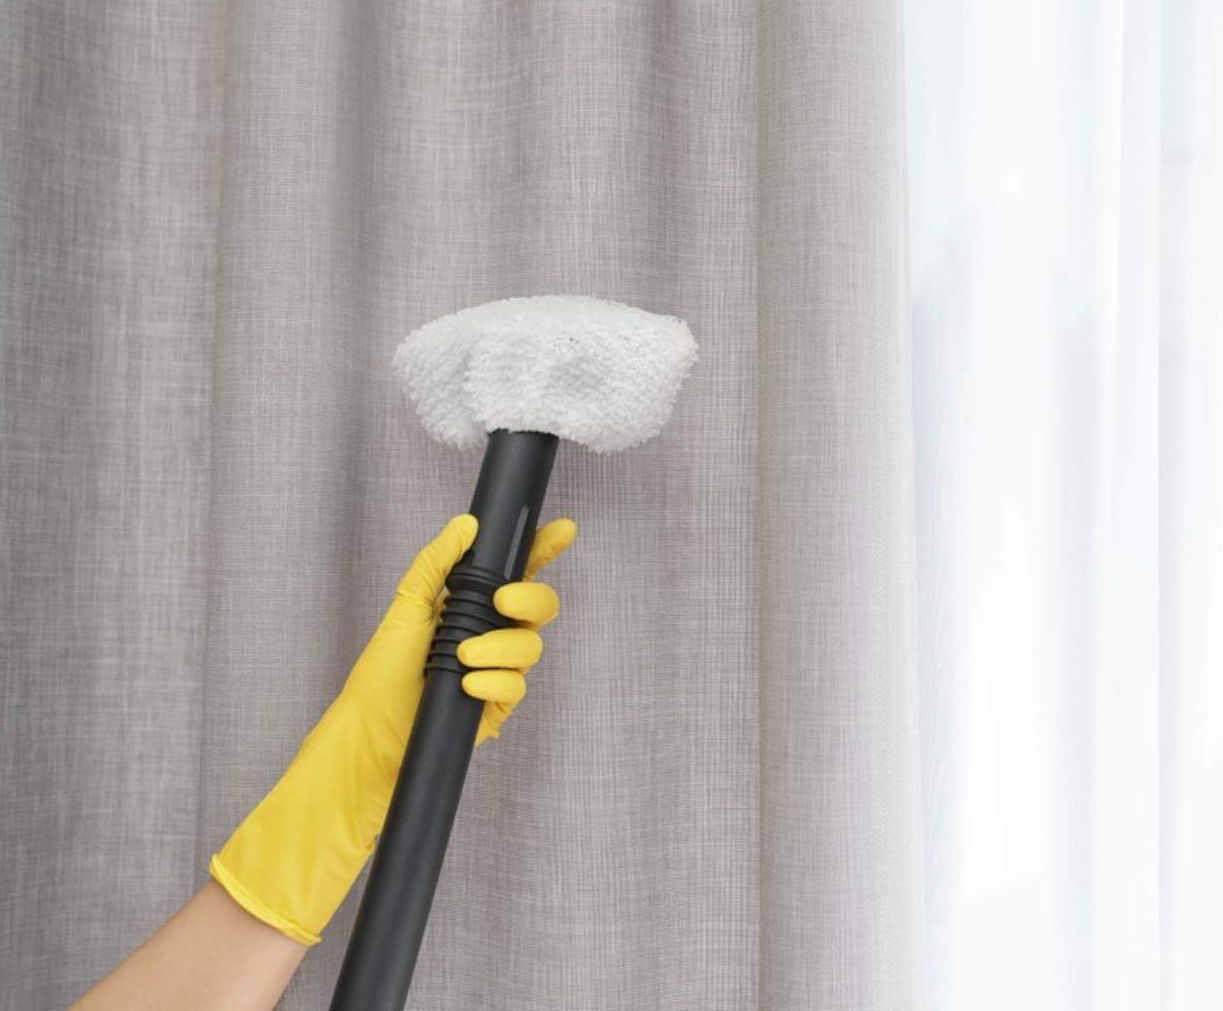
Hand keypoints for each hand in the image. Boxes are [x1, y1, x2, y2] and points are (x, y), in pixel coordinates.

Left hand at [209, 515, 575, 945]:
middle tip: (501, 601)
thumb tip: (467, 524)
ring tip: (462, 657)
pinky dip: (492, 681)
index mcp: (473, 604)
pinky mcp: (498, 706)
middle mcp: (493, 633)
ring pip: (531, 648)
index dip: (545, 548)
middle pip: (541, 606)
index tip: (562, 530)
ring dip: (499, 648)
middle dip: (530, 598)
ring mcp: (499, 670)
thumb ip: (437, 563)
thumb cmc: (383, 671)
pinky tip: (466, 686)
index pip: (518, 570)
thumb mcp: (406, 607)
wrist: (373, 732)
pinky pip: (517, 686)